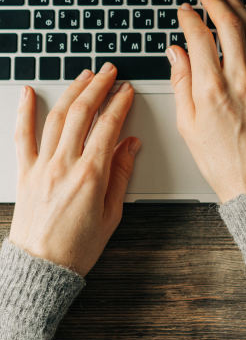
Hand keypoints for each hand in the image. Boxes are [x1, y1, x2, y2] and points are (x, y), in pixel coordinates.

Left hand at [9, 63, 140, 276]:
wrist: (41, 267)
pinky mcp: (25, 172)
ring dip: (72, 92)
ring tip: (83, 76)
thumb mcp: (111, 214)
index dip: (120, 104)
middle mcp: (64, 165)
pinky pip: (22, 135)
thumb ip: (120, 175)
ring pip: (56, 117)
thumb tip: (130, 146)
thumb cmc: (77, 247)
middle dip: (98, 87)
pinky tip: (29, 93)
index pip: (108, 127)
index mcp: (90, 176)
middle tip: (108, 72)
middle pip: (82, 113)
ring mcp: (42, 166)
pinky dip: (24, 111)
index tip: (127, 92)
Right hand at [166, 0, 245, 203]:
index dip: (189, 18)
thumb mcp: (188, 125)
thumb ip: (181, 83)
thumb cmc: (221, 159)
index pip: (199, 38)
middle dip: (215, 2)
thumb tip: (176, 54)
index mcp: (211, 89)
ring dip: (240, 7)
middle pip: (228, 26)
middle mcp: (238, 80)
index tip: (184, 11)